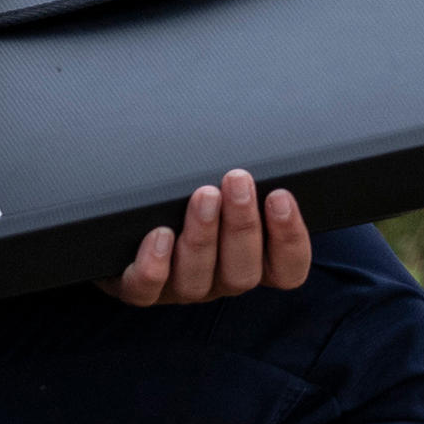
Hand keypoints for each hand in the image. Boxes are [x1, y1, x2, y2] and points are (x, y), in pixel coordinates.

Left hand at [105, 168, 310, 306]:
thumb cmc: (198, 193)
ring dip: (202, 237)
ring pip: (198, 281)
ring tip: (203, 195)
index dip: (289, 238)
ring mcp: (182, 288)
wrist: (134, 220)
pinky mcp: (141, 290)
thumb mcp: (230, 186)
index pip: (288, 269)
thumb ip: (249, 178)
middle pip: (243, 273)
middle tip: (237, 180)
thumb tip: (280, 133)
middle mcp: (221, 279)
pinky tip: (159, 234)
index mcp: (255, 261)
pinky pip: (147, 290)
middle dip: (242, 224)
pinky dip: (154, 266)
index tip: (279, 196)